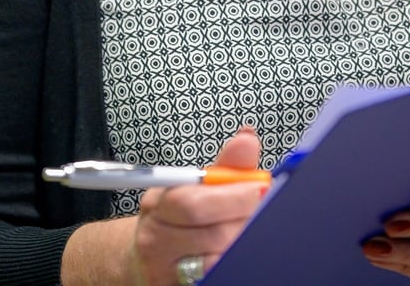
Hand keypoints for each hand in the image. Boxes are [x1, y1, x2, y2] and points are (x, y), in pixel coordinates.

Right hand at [127, 127, 266, 285]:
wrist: (146, 258)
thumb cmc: (179, 216)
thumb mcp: (196, 186)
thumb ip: (226, 165)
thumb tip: (248, 138)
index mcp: (160, 203)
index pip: (194, 202)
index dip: (233, 197)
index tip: (260, 188)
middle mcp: (155, 238)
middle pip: (211, 234)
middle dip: (244, 221)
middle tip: (264, 213)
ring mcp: (163, 271)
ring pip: (216, 262)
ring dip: (241, 244)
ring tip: (253, 232)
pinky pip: (210, 279)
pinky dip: (231, 266)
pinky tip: (240, 254)